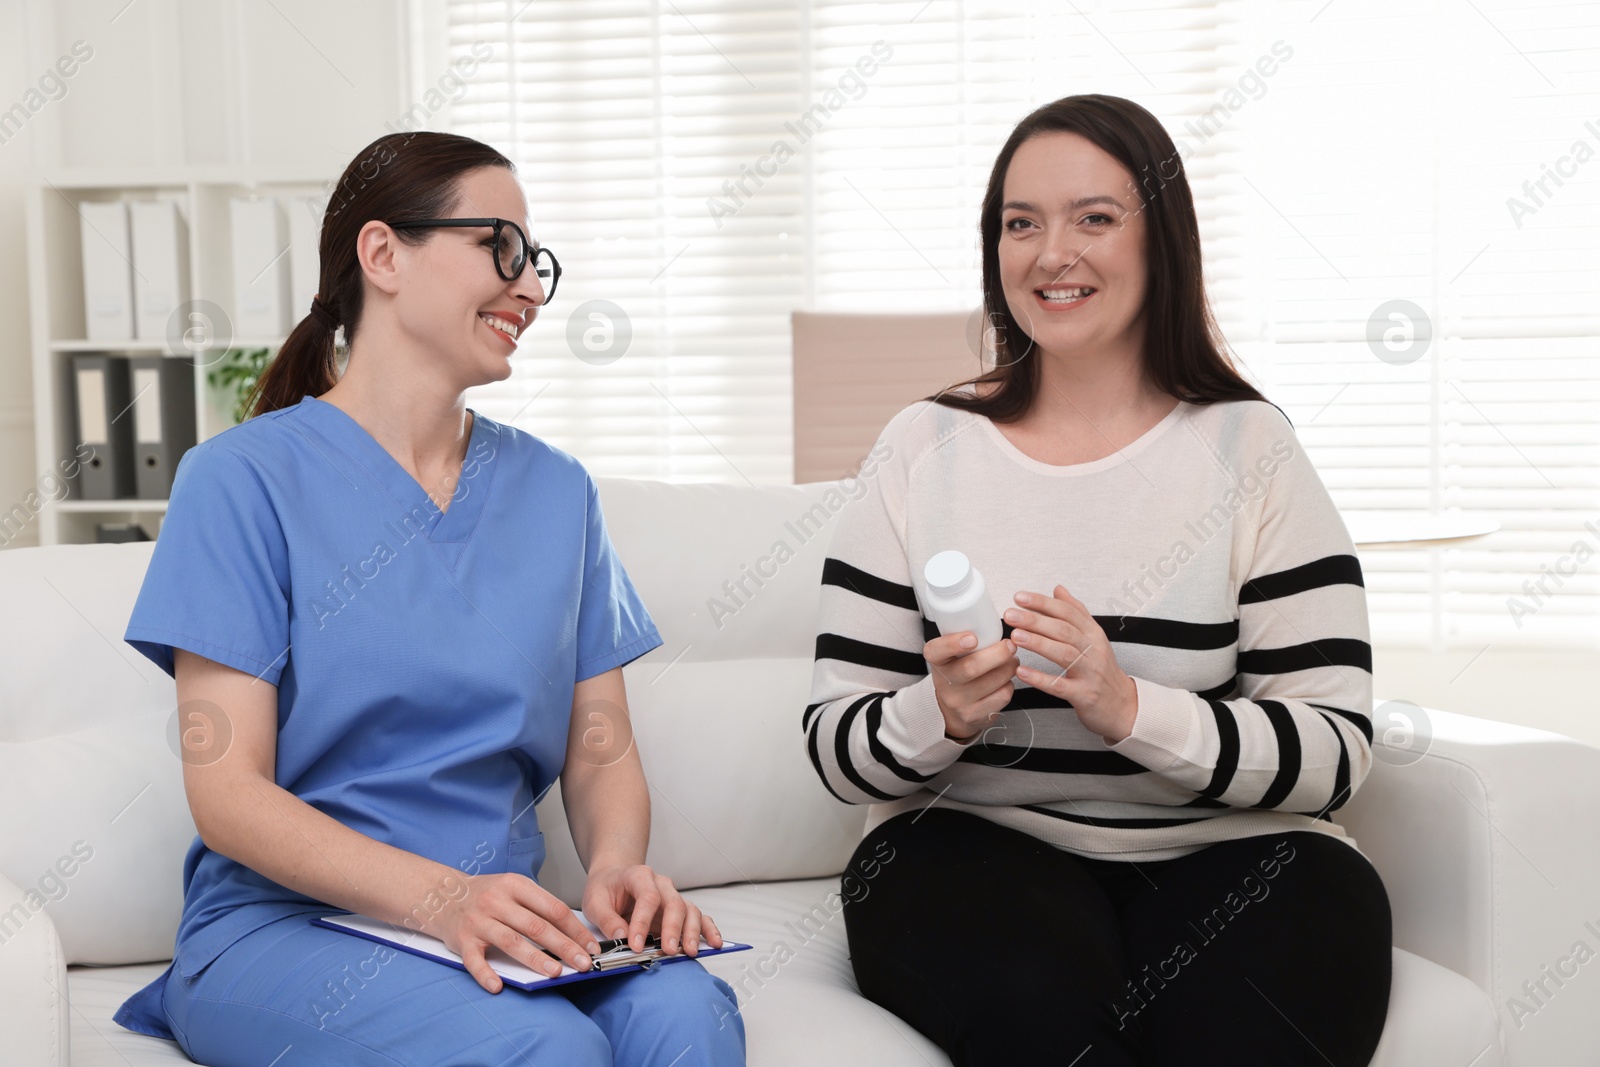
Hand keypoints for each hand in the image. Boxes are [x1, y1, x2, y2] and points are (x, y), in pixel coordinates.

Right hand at [432, 872, 603, 993]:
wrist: (443, 895)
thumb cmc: (486, 895)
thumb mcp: (514, 888)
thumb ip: (538, 906)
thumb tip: (573, 933)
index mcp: (516, 885)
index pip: (553, 909)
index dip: (575, 929)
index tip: (591, 946)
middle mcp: (497, 901)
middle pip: (537, 926)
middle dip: (564, 946)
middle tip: (582, 963)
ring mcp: (479, 921)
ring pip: (512, 942)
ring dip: (535, 959)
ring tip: (555, 972)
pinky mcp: (462, 940)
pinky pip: (475, 961)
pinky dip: (486, 974)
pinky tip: (498, 986)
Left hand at [583, 863, 723, 958]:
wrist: (614, 879)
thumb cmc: (606, 888)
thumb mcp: (595, 901)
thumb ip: (607, 920)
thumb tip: (622, 939)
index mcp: (640, 876)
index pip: (648, 898)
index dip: (643, 923)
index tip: (636, 945)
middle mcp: (662, 885)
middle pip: (674, 904)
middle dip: (672, 929)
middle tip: (668, 950)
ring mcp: (673, 897)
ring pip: (689, 911)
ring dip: (692, 932)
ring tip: (690, 951)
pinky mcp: (679, 911)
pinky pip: (699, 917)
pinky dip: (708, 929)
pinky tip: (714, 942)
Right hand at [923, 629, 1019, 741]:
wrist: (950, 710)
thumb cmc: (957, 671)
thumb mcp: (951, 654)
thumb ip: (965, 638)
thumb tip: (993, 621)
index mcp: (936, 660)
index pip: (937, 651)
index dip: (953, 644)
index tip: (972, 638)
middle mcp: (944, 683)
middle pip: (972, 667)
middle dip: (998, 653)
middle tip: (1010, 645)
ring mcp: (959, 702)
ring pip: (994, 681)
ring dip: (1009, 667)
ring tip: (1011, 661)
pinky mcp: (976, 715)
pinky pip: (1002, 696)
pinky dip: (1009, 684)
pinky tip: (1004, 680)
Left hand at [1004, 585, 1137, 742]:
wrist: (1123, 705)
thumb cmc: (1103, 671)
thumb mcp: (1094, 638)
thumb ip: (1076, 612)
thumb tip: (1058, 589)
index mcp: (1093, 634)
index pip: (1068, 612)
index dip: (1043, 603)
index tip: (1020, 597)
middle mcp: (1093, 650)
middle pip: (1064, 630)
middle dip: (1036, 620)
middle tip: (1011, 614)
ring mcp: (1090, 673)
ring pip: (1064, 654)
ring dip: (1038, 643)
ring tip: (1016, 635)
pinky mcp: (1084, 695)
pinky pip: (1060, 685)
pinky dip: (1041, 678)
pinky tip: (1022, 672)